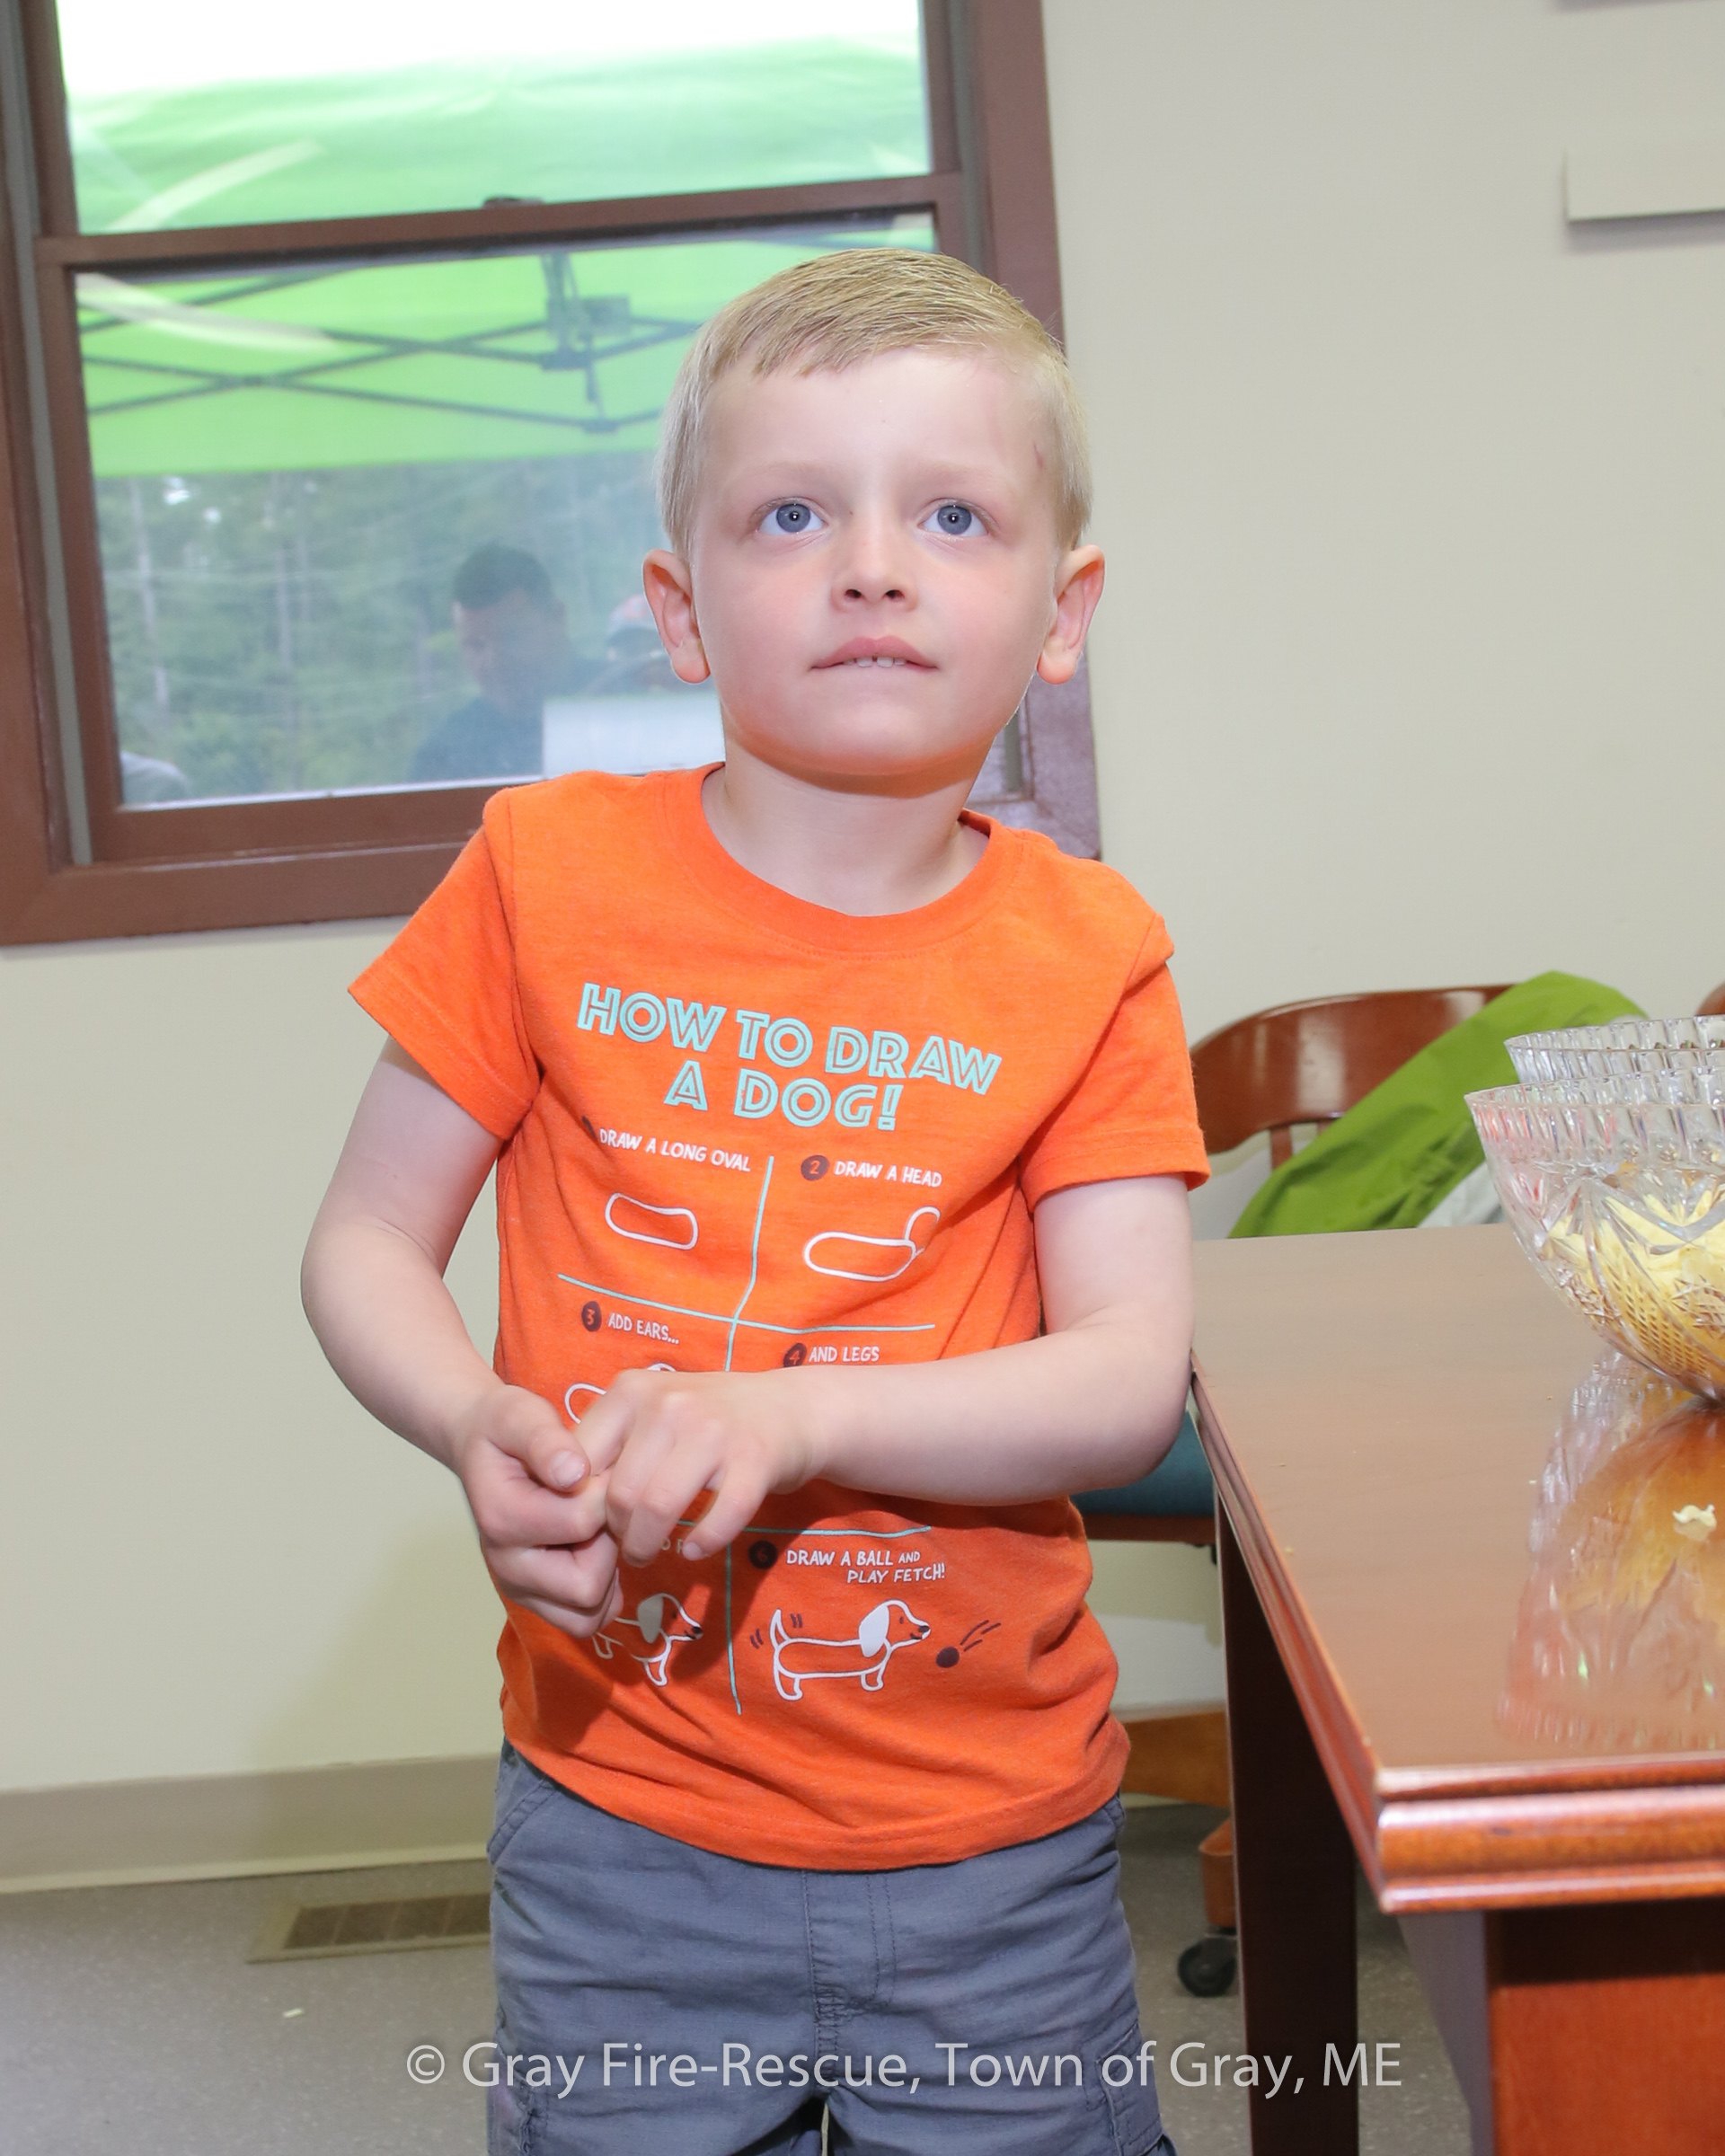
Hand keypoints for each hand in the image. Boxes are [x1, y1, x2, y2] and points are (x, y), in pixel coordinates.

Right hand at [448, 1383, 622, 1637]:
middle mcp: (506, 1566)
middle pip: (586, 1586)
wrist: (483, 1447)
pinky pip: (584, 1619)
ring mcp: (519, 1589)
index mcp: (502, 1519)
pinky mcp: (536, 1600)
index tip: (601, 1470)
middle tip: (602, 1507)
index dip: (607, 1494)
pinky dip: (601, 1592)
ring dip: (606, 1575)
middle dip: (609, 1545)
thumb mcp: (521, 1415)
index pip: (581, 1523)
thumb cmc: (505, 1429)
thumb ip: (545, 1441)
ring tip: (598, 1530)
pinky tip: (595, 1550)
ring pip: (588, 1615)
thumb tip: (573, 1473)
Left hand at [575, 1368, 819, 1566]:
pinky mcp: (754, 1460)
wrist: (791, 1407)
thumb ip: (610, 1445)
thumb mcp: (652, 1413)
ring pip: (658, 1507)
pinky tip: (695, 1548)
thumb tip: (561, 1502)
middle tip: (624, 1548)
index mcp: (632, 1391)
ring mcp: (714, 1430)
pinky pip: (718, 1518)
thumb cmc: (708, 1419)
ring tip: (649, 1553)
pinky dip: (702, 1543)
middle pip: (619, 1492)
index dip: (580, 1507)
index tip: (592, 1527)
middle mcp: (669, 1404)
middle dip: (616, 1534)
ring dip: (648, 1544)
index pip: (581, 1462)